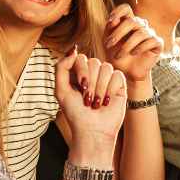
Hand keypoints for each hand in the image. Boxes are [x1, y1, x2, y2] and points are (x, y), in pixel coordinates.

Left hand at [55, 45, 127, 165]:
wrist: (92, 131)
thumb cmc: (75, 113)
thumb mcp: (60, 90)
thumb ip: (61, 67)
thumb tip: (74, 49)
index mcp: (78, 72)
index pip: (81, 58)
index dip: (81, 71)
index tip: (80, 88)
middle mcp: (93, 73)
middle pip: (94, 62)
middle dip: (91, 83)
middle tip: (88, 100)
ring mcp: (106, 78)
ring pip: (106, 68)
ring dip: (100, 89)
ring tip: (97, 103)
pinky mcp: (119, 85)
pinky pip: (117, 76)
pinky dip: (110, 90)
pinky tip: (107, 101)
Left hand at [104, 4, 162, 82]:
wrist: (127, 72)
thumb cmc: (117, 56)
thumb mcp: (108, 41)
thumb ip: (110, 29)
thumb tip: (114, 20)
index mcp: (128, 21)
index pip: (126, 8)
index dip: (119, 12)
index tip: (110, 21)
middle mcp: (141, 25)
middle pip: (132, 21)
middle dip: (118, 33)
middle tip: (108, 45)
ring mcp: (150, 33)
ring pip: (141, 32)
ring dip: (127, 45)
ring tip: (119, 55)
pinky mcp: (158, 43)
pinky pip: (151, 40)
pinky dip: (140, 47)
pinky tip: (133, 53)